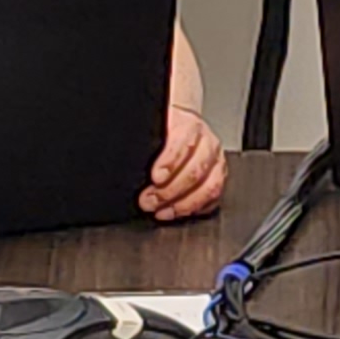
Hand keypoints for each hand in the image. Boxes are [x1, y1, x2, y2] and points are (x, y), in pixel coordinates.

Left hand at [142, 105, 226, 220]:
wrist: (182, 125)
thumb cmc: (163, 130)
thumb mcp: (151, 127)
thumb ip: (142, 140)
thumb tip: (120, 155)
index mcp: (190, 125)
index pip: (185, 143)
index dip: (170, 162)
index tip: (155, 177)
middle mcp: (207, 143)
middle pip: (196, 170)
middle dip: (170, 191)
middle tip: (148, 201)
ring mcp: (216, 162)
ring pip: (210, 186)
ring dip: (185, 204)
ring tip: (162, 212)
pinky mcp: (219, 178)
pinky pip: (214, 198)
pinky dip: (196, 209)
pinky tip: (176, 213)